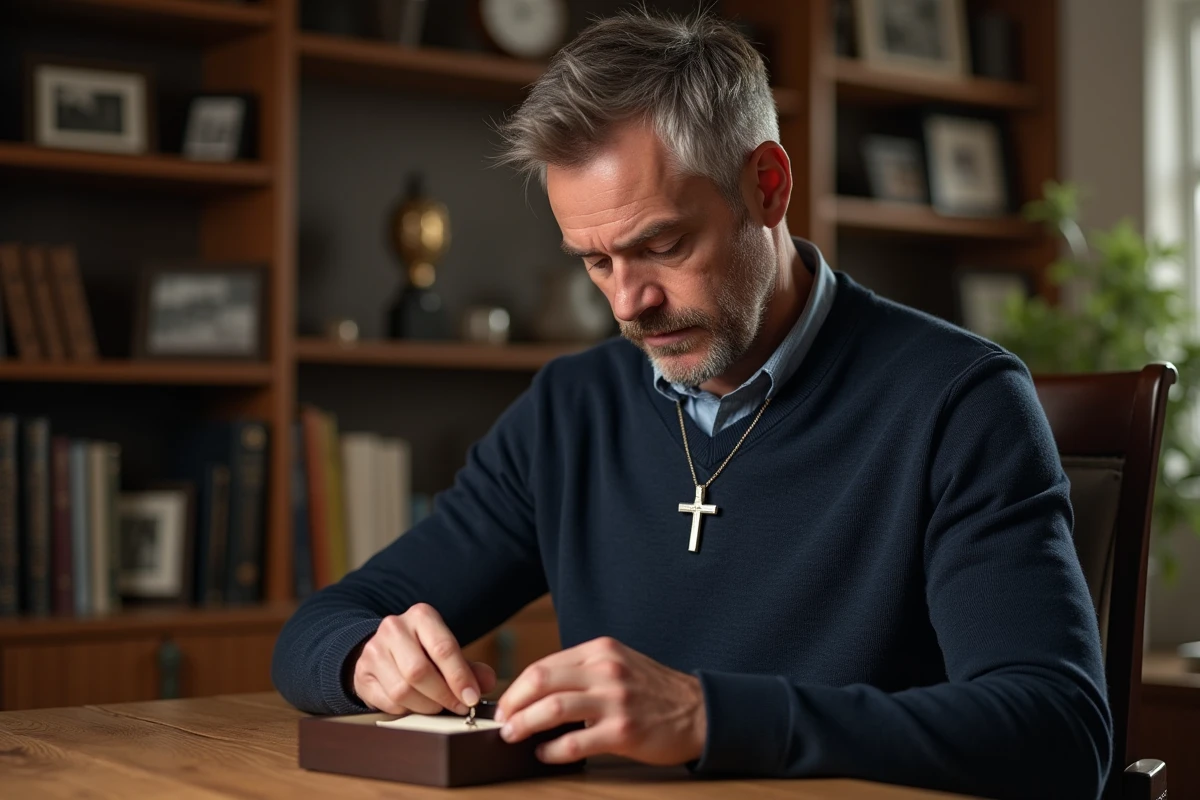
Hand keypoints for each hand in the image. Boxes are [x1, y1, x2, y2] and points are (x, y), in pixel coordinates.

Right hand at [352, 603, 496, 714]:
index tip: (471, 698)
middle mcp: (394, 628)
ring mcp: (373, 651)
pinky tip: (415, 705)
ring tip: (437, 706)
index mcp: (421, 616)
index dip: (459, 677)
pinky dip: (406, 710)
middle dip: (443, 695)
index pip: (443, 648)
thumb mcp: (446, 651)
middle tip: (457, 707)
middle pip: (419, 671)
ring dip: (425, 706)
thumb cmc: (422, 651)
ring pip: (402, 690)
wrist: (383, 650)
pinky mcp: (362, 675)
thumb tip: (487, 681)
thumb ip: (469, 667)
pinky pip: (387, 702)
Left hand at [494, 637, 705, 765]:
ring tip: (513, 736)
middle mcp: (605, 670)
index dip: (517, 687)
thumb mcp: (619, 665)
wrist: (699, 711)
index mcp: (600, 650)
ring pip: (552, 709)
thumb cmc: (654, 691)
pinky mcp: (623, 731)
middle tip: (502, 721)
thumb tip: (538, 693)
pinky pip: (575, 742)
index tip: (506, 704)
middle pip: (541, 681)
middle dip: (513, 703)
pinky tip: (545, 753)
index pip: (544, 665)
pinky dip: (552, 750)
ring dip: (524, 724)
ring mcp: (615, 700)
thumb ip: (583, 672)